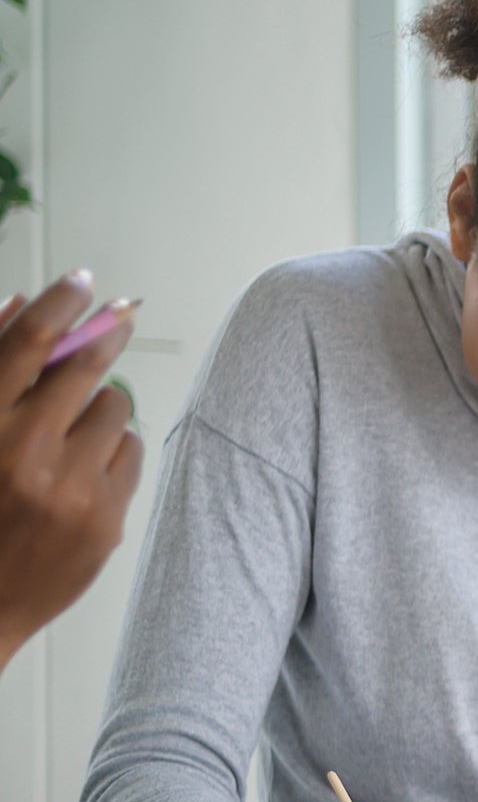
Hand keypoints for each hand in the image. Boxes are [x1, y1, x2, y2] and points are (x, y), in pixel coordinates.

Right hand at [0, 275, 141, 663]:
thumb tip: (22, 305)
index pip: (28, 342)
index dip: (61, 302)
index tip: (82, 281)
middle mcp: (23, 452)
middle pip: (86, 366)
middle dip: (104, 335)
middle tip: (116, 316)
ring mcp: (69, 488)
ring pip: (114, 407)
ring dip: (98, 406)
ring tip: (68, 432)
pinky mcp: (104, 520)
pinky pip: (130, 452)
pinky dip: (112, 450)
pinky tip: (82, 470)